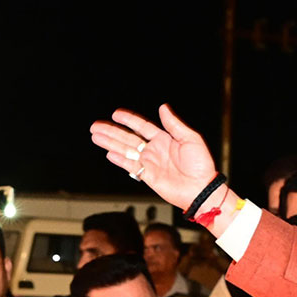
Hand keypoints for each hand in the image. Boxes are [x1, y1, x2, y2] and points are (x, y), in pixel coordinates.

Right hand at [90, 105, 218, 211]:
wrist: (200, 189)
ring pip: (125, 150)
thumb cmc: (201, 165)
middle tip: (96, 126)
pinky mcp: (147, 176)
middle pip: (128, 138)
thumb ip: (174, 124)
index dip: (128, 120)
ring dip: (110, 143)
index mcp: (164, 139)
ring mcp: (149, 163)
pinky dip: (119, 160)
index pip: (142, 126)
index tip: (116, 114)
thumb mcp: (190, 138)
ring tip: (96, 137)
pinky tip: (108, 153)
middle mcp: (154, 150)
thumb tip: (163, 107)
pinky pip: (130, 166)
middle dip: (111, 132)